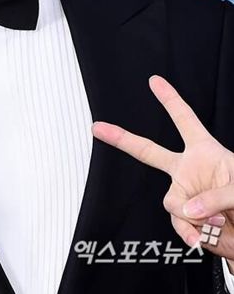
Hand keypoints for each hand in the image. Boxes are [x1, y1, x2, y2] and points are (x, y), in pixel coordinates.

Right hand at [92, 75, 233, 261]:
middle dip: (123, 139)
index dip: (169, 99)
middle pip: (150, 152)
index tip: (155, 81)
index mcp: (205, 153)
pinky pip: (178, 225)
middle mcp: (191, 172)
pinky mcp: (189, 220)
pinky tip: (202, 236)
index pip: (184, 119)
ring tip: (218, 221)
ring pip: (171, 202)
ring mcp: (188, 196)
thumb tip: (188, 209)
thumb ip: (214, 197)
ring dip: (193, 216)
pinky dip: (190, 234)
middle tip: (100, 127)